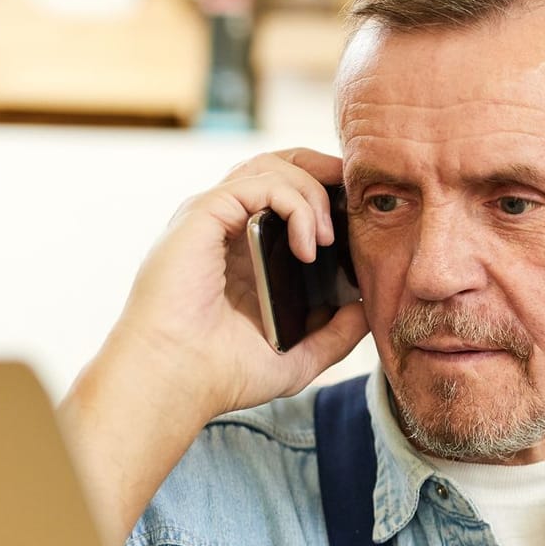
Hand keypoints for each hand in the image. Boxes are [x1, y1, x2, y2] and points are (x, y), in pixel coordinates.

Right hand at [62, 150, 370, 545]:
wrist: (177, 379)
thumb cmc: (223, 373)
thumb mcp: (298, 358)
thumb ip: (335, 334)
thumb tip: (366, 309)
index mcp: (243, 251)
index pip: (285, 196)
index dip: (323, 193)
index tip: (358, 217)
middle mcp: (225, 228)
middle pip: (277, 166)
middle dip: (322, 170)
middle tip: (355, 197)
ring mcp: (212, 219)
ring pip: (271, 168)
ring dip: (312, 195)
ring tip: (328, 240)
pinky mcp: (202, 215)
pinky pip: (257, 184)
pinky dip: (294, 204)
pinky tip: (308, 245)